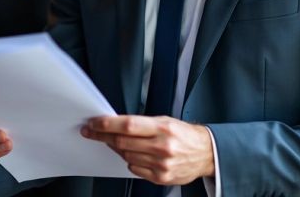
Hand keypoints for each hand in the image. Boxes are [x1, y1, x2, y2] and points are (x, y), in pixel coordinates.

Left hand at [81, 115, 214, 185]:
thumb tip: (116, 125)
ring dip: (118, 149)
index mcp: (163, 128)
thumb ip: (142, 124)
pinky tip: (138, 156)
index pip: (128, 125)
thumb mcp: (166, 121)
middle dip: (104, 136)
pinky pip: (134, 169)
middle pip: (122, 142)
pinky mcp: (160, 177)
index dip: (106, 124)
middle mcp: (162, 146)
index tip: (93, 124)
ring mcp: (161, 164)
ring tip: (122, 143)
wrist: (205, 153)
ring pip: (126, 156)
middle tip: (93, 132)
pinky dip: (131, 161)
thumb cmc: (184, 135)